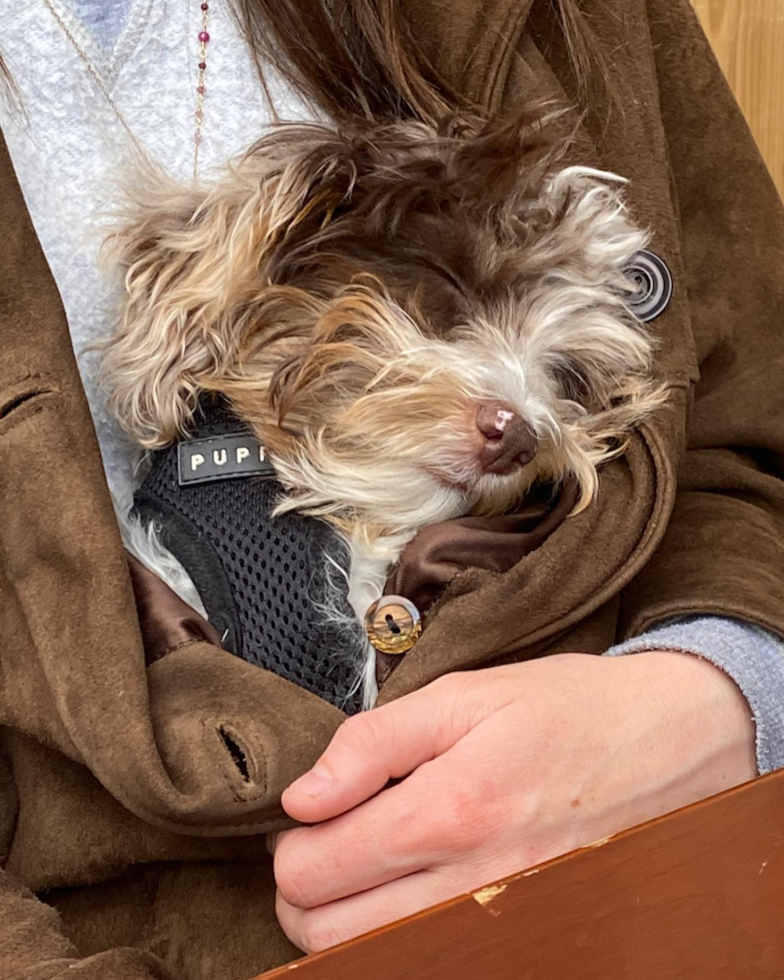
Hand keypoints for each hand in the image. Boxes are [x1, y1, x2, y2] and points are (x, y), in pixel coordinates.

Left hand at [272, 651, 755, 952]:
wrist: (669, 745)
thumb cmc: (567, 711)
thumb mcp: (465, 695)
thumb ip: (372, 743)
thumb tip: (302, 796)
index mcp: (450, 811)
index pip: (312, 870)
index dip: (293, 841)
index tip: (313, 813)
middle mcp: (473, 886)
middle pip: (327, 935)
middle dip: (306, 888)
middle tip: (331, 839)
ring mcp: (503, 926)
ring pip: (370, 960)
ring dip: (346, 918)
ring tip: (371, 860)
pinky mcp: (527, 942)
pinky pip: (430, 963)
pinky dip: (397, 936)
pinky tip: (412, 889)